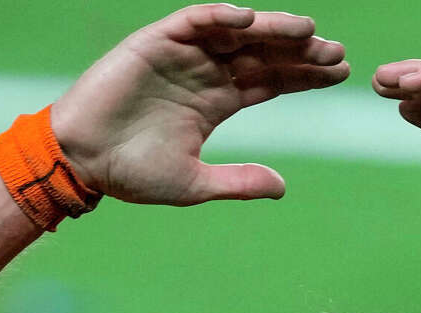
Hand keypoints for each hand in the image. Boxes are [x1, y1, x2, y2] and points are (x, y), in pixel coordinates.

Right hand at [51, 4, 347, 204]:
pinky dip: (219, 16)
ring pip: (236, 33)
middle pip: (263, 54)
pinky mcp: (154, 42)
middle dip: (300, 51)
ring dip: (270, 29)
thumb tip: (282, 188)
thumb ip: (238, 181)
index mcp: (216, 102)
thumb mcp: (195, 184)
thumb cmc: (131, 173)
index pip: (270, 81)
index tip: (339, 74)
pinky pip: (193, 21)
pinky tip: (248, 19)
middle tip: (337, 53)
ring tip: (307, 31)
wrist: (81, 162)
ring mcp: (182, 56)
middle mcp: (205, 73)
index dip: (304, 76)